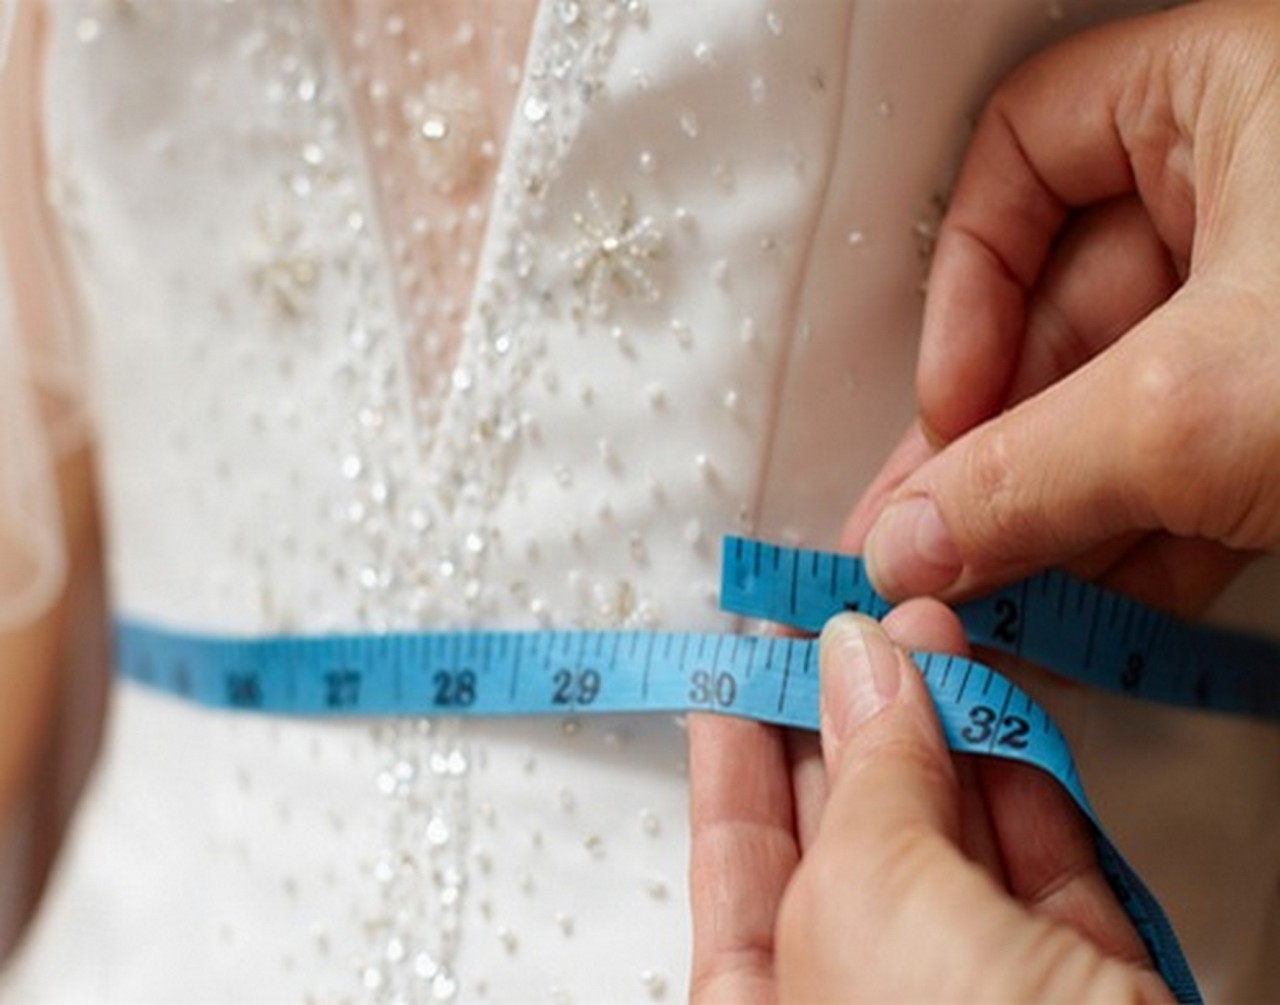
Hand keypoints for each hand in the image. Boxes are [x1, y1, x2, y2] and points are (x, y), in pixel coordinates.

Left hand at [689, 602, 1168, 1002]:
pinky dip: (1023, 773)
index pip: (735, 865)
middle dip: (845, 718)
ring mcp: (976, 995)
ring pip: (948, 837)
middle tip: (842, 633)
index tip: (736, 673)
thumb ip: (866, 779)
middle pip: (844, 837)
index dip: (734, 759)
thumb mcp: (873, 906)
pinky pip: (1040, 860)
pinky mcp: (1082, 986)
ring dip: (939, 725)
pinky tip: (995, 704)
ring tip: (924, 636)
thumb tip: (860, 664)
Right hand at [857, 2, 1279, 612]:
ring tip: (984, 602)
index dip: (967, 285)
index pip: (1027, 152)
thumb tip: (908, 542)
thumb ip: (1029, 475)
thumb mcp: (1194, 402)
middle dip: (993, 451)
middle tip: (923, 547)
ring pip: (1117, 403)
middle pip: (1058, 312)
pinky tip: (1077, 611)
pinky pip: (1184, 460)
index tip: (951, 405)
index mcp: (1222, 98)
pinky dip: (1131, 539)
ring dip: (1048, 514)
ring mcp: (1272, 308)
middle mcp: (1243, 191)